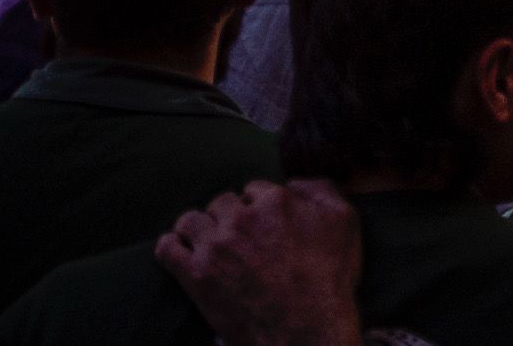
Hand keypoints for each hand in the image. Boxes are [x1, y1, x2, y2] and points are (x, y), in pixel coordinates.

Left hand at [155, 179, 362, 345]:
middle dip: (229, 215)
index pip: (255, 189)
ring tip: (206, 240)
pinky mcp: (195, 275)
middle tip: (238, 235)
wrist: (305, 328)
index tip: (263, 221)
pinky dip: (171, 246)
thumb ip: (322, 189)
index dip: (259, 205)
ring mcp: (215, 247)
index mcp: (276, 202)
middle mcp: (242, 219)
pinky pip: (167, 249)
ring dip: (198, 227)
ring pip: (191, 220)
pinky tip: (179, 250)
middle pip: (222, 202)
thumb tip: (295, 182)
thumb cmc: (328, 278)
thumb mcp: (345, 222)